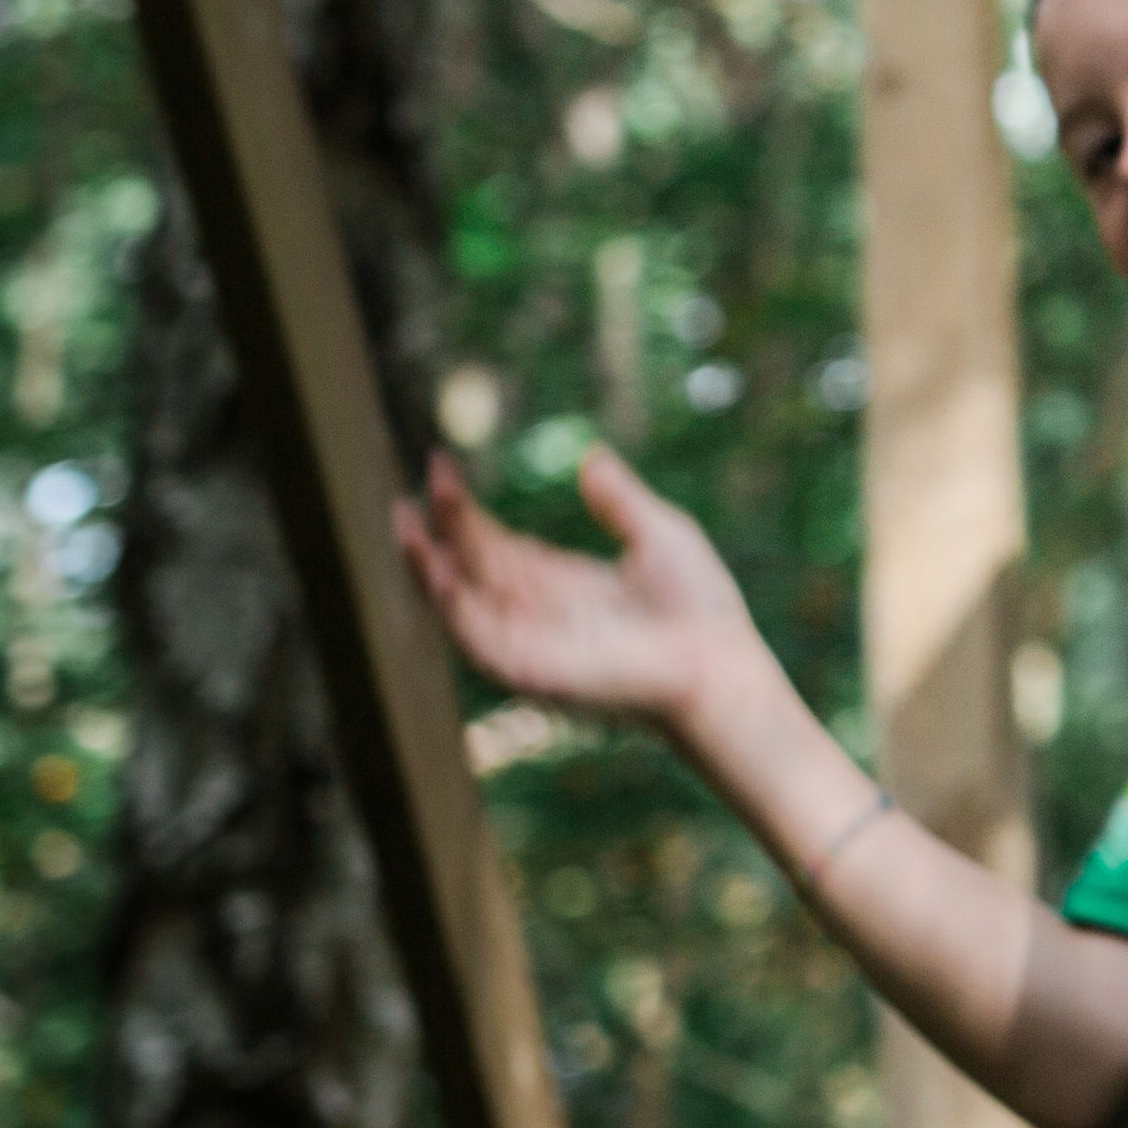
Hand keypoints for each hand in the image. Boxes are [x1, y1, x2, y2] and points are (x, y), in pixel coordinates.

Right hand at [394, 446, 769, 744]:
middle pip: (471, 568)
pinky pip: (479, 641)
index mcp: (560, 586)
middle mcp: (537, 615)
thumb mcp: (658, 536)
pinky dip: (454, 610)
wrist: (721, 663)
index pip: (494, 546)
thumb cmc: (701, 609)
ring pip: (459, 605)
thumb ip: (619, 500)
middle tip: (414, 488)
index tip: (440, 465)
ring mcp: (531, 643)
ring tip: (405, 525)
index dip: (462, 511)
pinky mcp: (533, 671)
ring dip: (428, 569)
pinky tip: (439, 573)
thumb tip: (591, 456)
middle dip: (439, 531)